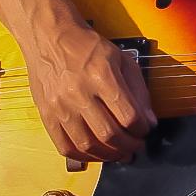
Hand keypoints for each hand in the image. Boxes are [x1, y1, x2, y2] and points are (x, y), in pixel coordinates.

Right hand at [22, 21, 154, 163]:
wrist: (52, 39)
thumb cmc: (89, 48)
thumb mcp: (123, 60)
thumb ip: (138, 91)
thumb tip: (149, 121)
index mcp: (102, 76)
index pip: (128, 115)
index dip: (142, 128)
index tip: (147, 129)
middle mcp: (79, 93)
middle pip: (109, 134)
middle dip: (129, 145)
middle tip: (137, 146)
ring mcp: (60, 107)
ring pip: (87, 145)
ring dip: (109, 155)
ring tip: (121, 153)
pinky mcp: (46, 116)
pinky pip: (65, 146)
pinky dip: (84, 156)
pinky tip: (97, 153)